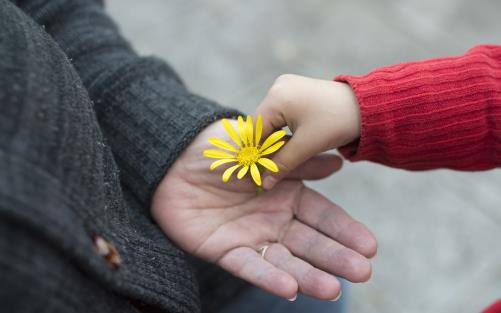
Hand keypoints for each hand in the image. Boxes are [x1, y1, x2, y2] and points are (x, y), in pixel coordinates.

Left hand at [152, 120, 375, 299]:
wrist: (174, 160)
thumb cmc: (221, 150)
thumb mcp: (262, 150)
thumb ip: (297, 161)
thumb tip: (338, 163)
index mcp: (287, 195)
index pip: (323, 216)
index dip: (345, 231)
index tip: (370, 246)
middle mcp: (274, 220)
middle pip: (310, 243)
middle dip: (336, 258)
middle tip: (362, 273)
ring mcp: (252, 237)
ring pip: (284, 260)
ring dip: (309, 275)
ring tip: (334, 289)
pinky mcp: (225, 250)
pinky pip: (248, 265)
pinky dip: (267, 277)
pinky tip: (290, 288)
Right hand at [255, 74, 360, 188]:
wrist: (367, 106)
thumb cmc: (337, 123)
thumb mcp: (307, 147)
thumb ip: (282, 165)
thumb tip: (263, 184)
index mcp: (277, 97)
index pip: (254, 130)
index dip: (255, 152)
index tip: (257, 172)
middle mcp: (278, 87)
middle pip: (261, 124)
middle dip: (265, 146)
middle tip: (268, 168)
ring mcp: (286, 86)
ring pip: (271, 120)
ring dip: (275, 139)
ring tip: (280, 157)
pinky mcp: (295, 90)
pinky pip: (280, 114)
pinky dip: (283, 129)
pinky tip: (290, 142)